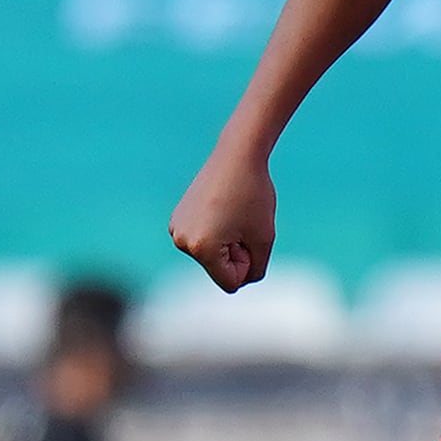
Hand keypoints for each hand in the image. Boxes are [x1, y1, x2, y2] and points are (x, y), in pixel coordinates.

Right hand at [170, 144, 277, 291]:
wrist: (236, 156)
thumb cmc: (254, 197)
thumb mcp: (264, 240)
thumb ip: (255, 269)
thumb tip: (239, 282)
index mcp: (202, 249)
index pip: (231, 283)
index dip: (248, 264)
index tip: (248, 236)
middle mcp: (182, 241)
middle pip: (220, 270)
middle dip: (237, 252)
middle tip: (240, 220)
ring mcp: (176, 229)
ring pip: (212, 256)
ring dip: (227, 242)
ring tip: (230, 213)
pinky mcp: (177, 219)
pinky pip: (205, 242)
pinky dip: (217, 232)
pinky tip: (219, 208)